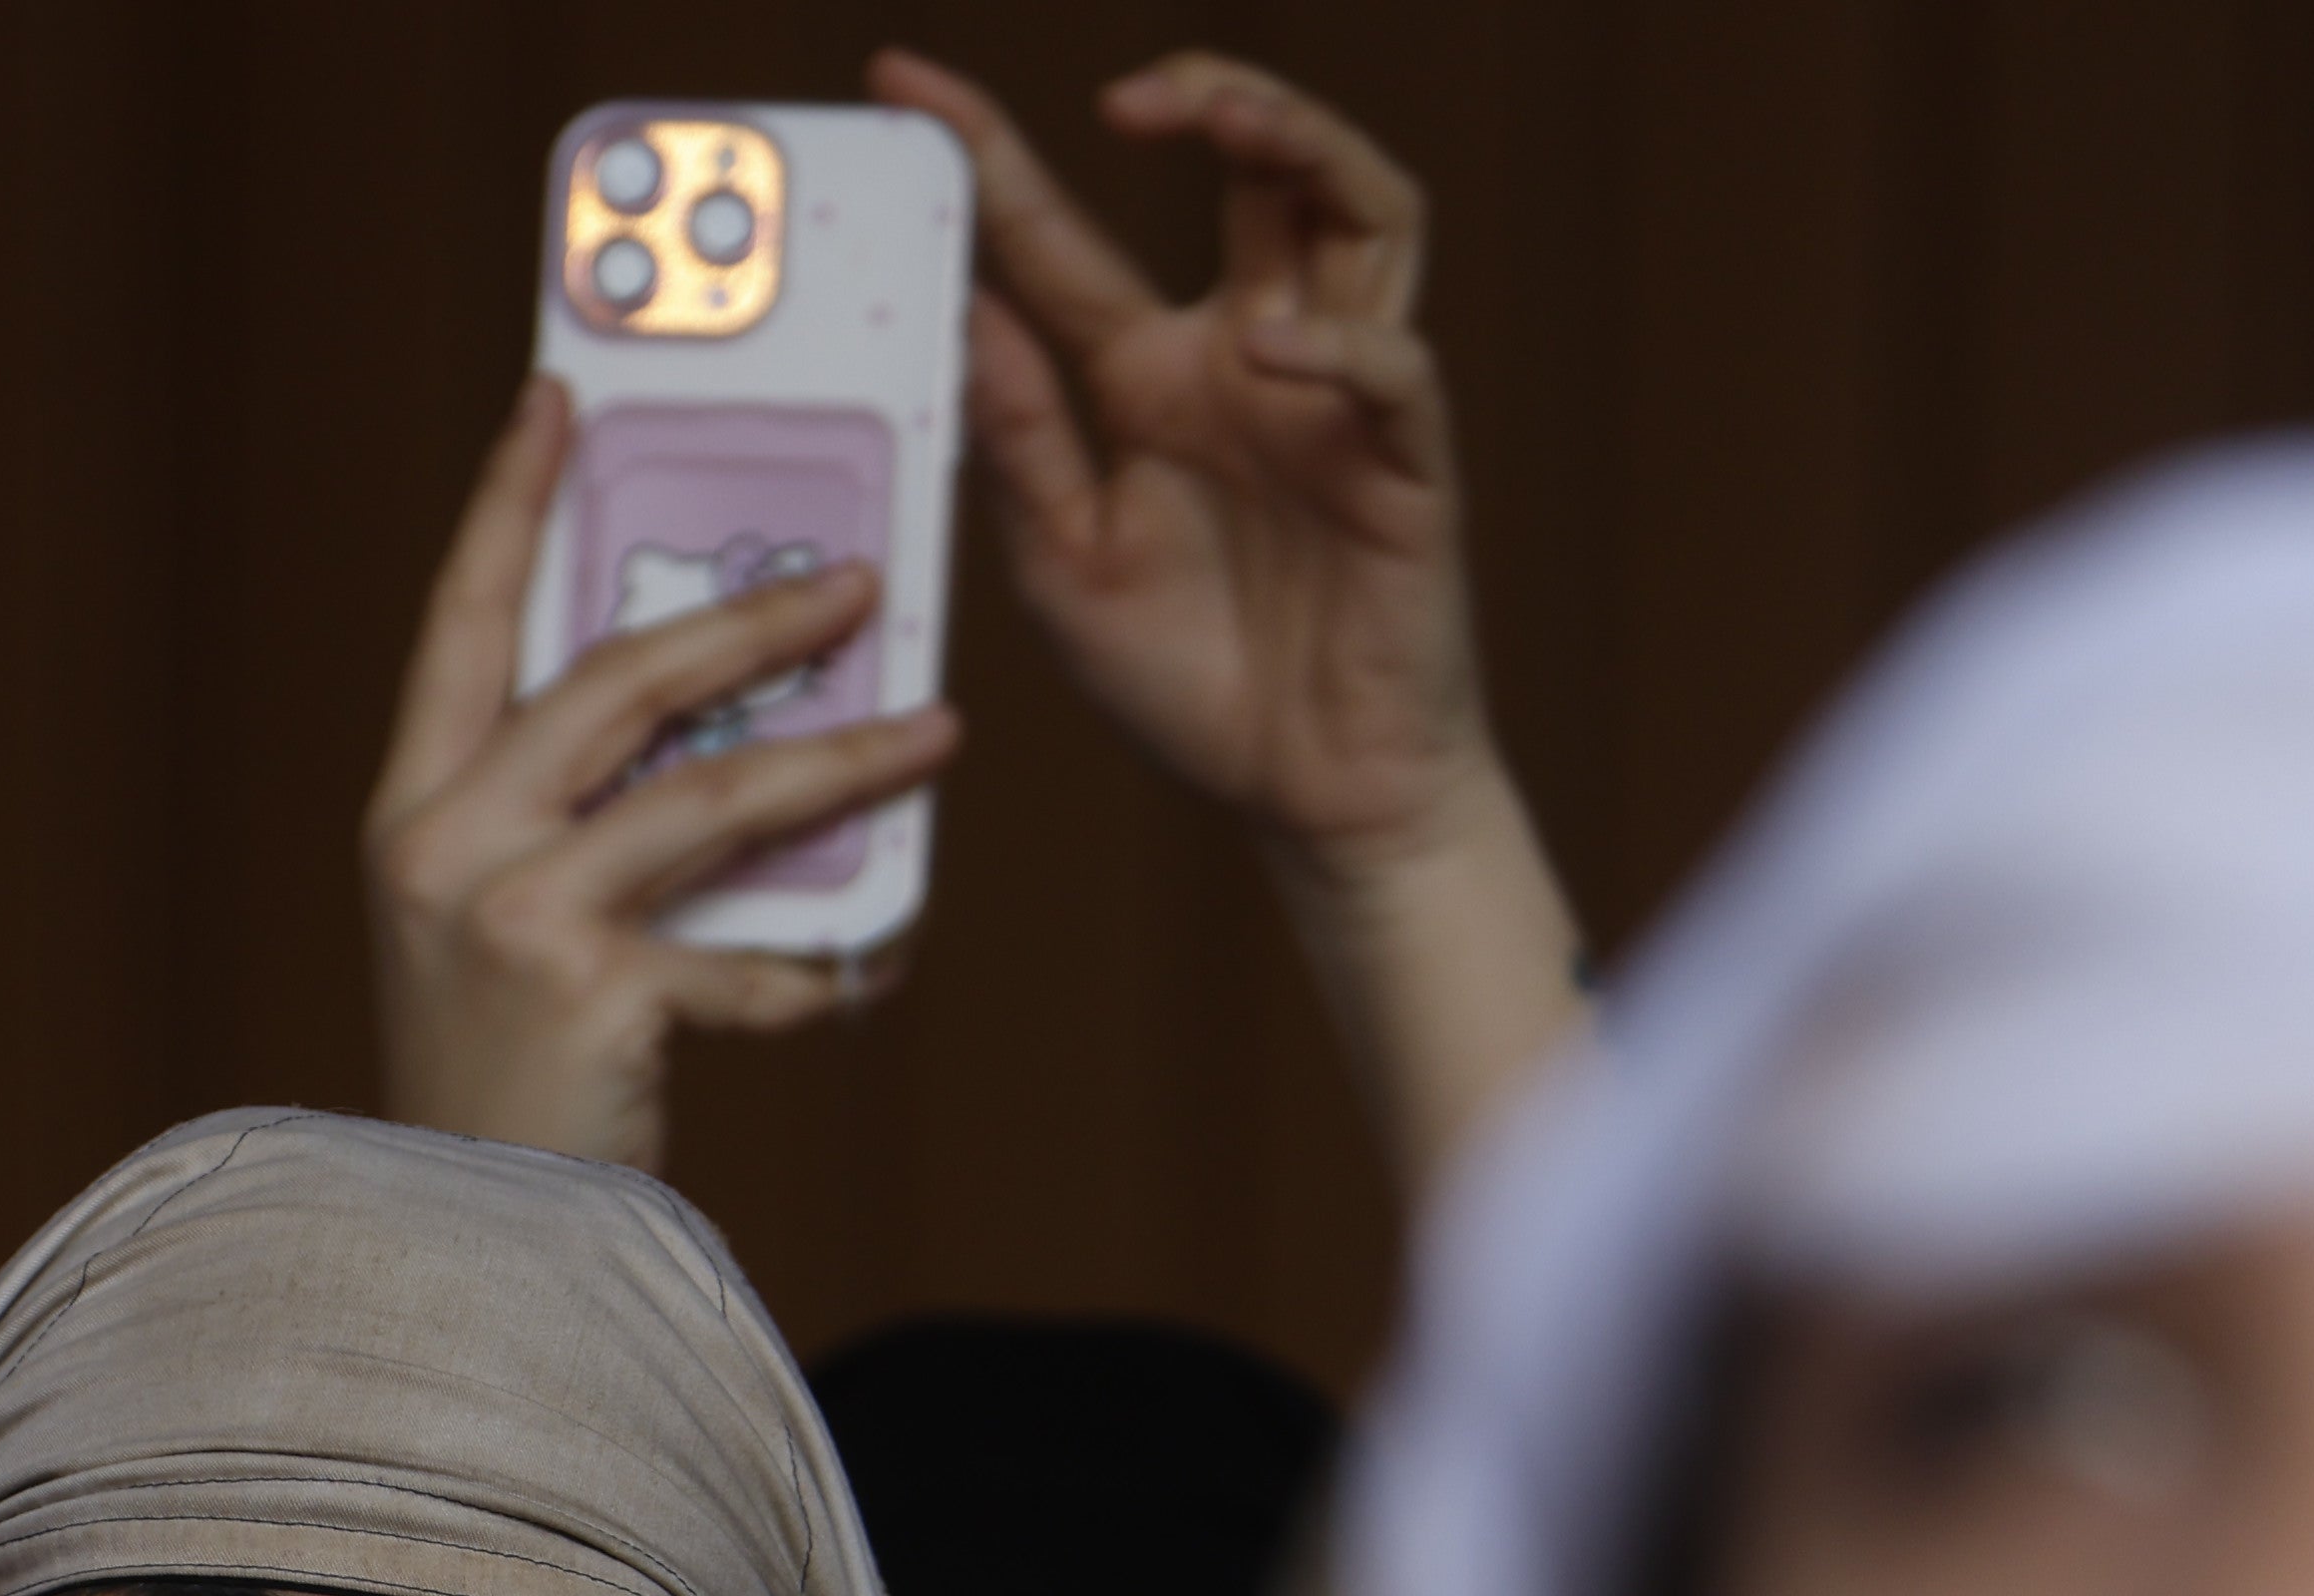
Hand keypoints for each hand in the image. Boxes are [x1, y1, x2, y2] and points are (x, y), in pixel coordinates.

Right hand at [364, 375, 962, 1173]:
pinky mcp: (585, 994)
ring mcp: (503, 917)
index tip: (556, 397)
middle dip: (749, 620)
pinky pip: (744, 956)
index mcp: (409, 812)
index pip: (459, 620)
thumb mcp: (494, 937)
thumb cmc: (498, 1093)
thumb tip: (716, 738)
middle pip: (614, 680)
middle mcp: (437, 845)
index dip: (504, 501)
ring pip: (709, 797)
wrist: (457, 1254)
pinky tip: (867, 971)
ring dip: (840, 761)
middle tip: (854, 580)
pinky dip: (818, 969)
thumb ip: (567, 833)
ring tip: (933, 730)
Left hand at [877, 45, 1584, 1179]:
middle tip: (1135, 92)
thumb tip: (963, 310)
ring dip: (1303, 147)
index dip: (993, 152)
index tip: (906, 80)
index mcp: (1153, 376)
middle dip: (1216, 95)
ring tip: (1228, 121)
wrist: (1303, 796)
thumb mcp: (1061, 562)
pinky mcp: (1407, 466)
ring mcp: (1340, 400)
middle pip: (1267, 168)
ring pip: (1365, 211)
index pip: (1068, 235)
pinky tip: (1272, 351)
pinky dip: (1338, 347)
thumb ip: (1019, 438)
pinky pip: (1396, 369)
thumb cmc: (1194, 679)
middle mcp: (1253, 359)